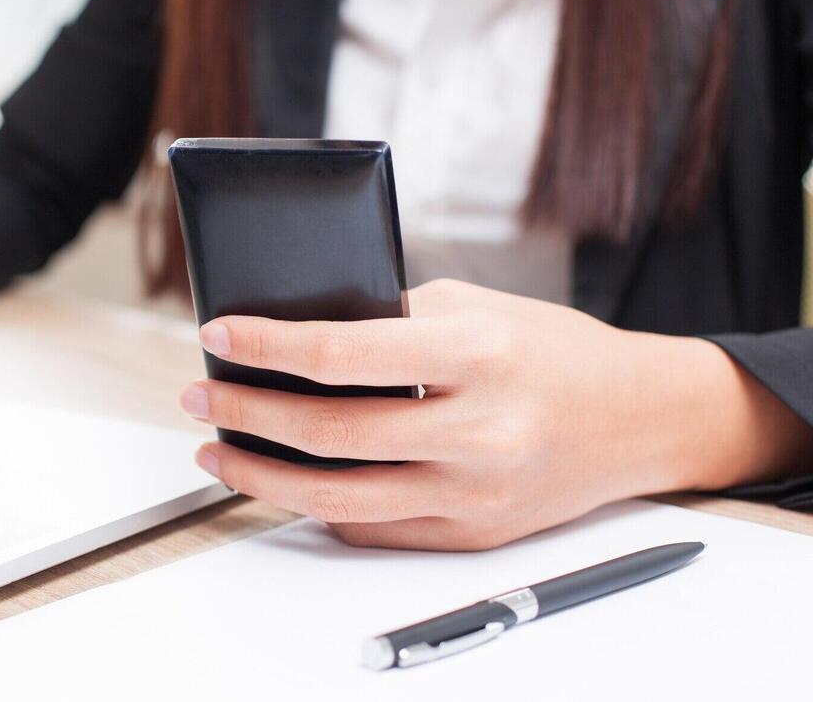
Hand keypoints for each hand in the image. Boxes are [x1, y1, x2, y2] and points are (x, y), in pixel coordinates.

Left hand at [179, 279, 811, 549]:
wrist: (638, 418)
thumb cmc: (553, 350)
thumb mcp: (478, 306)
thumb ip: (393, 320)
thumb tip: (299, 339)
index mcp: (478, 356)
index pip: (344, 354)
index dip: (267, 345)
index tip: (218, 333)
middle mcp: (478, 431)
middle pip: (329, 433)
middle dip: (247, 413)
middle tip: (201, 395)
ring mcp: (474, 493)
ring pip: (338, 498)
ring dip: (262, 476)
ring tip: (219, 450)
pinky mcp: (471, 533)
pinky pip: (372, 528)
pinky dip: (317, 505)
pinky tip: (287, 480)